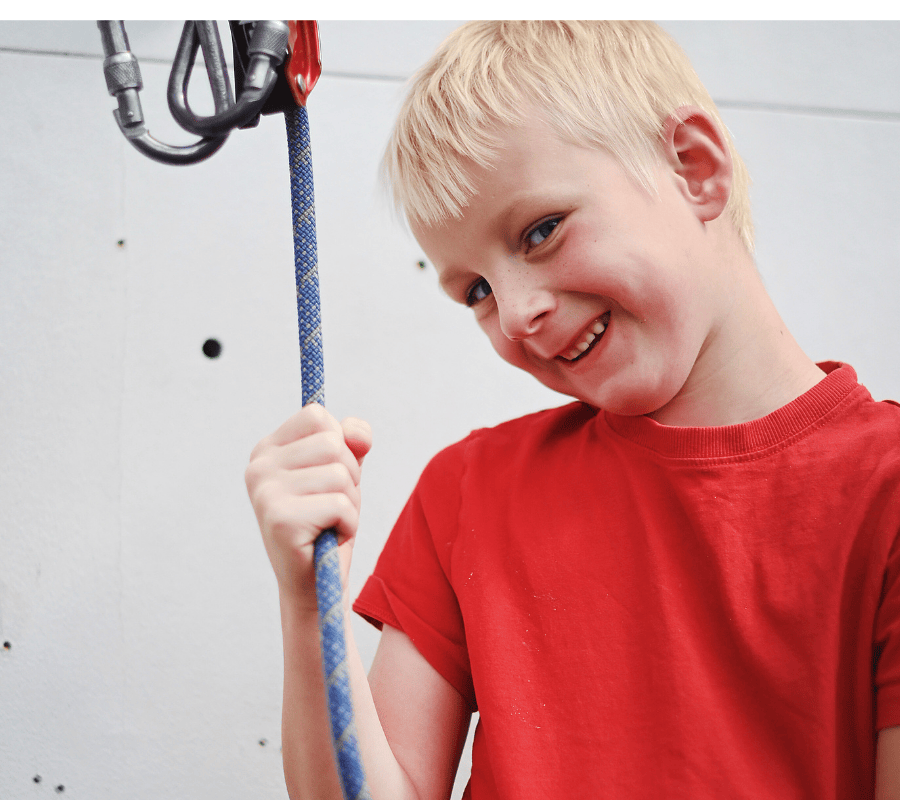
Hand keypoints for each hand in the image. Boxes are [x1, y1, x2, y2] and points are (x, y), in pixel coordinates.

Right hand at [245, 403, 371, 608]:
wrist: (316, 585)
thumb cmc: (328, 523)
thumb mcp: (342, 473)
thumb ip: (351, 442)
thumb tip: (358, 433)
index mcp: (266, 449)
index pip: (317, 416)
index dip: (339, 444)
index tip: (327, 475)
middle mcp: (258, 467)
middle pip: (333, 443)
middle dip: (348, 477)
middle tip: (331, 506)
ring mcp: (265, 493)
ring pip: (340, 474)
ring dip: (349, 502)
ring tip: (328, 522)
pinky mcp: (281, 520)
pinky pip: (341, 504)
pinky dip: (348, 523)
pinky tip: (328, 537)